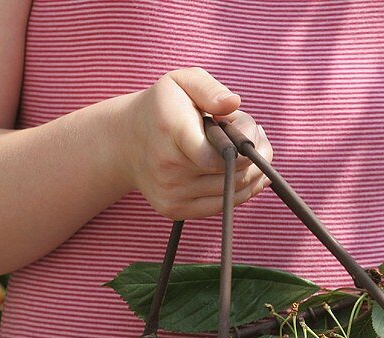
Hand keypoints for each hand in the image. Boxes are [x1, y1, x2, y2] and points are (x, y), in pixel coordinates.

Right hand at [115, 67, 272, 219]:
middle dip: (255, 154)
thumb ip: (209, 88)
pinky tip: (242, 170)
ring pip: (233, 191)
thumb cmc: (163, 108)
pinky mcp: (175, 210)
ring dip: (253, 172)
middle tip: (256, 136)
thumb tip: (233, 103)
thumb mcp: (181, 82)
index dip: (244, 146)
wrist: (126, 142)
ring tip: (249, 150)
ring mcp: (171, 193)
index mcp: (172, 131)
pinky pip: (222, 206)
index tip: (250, 130)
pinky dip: (242, 190)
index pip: (218, 154)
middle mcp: (168, 168)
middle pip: (232, 173)